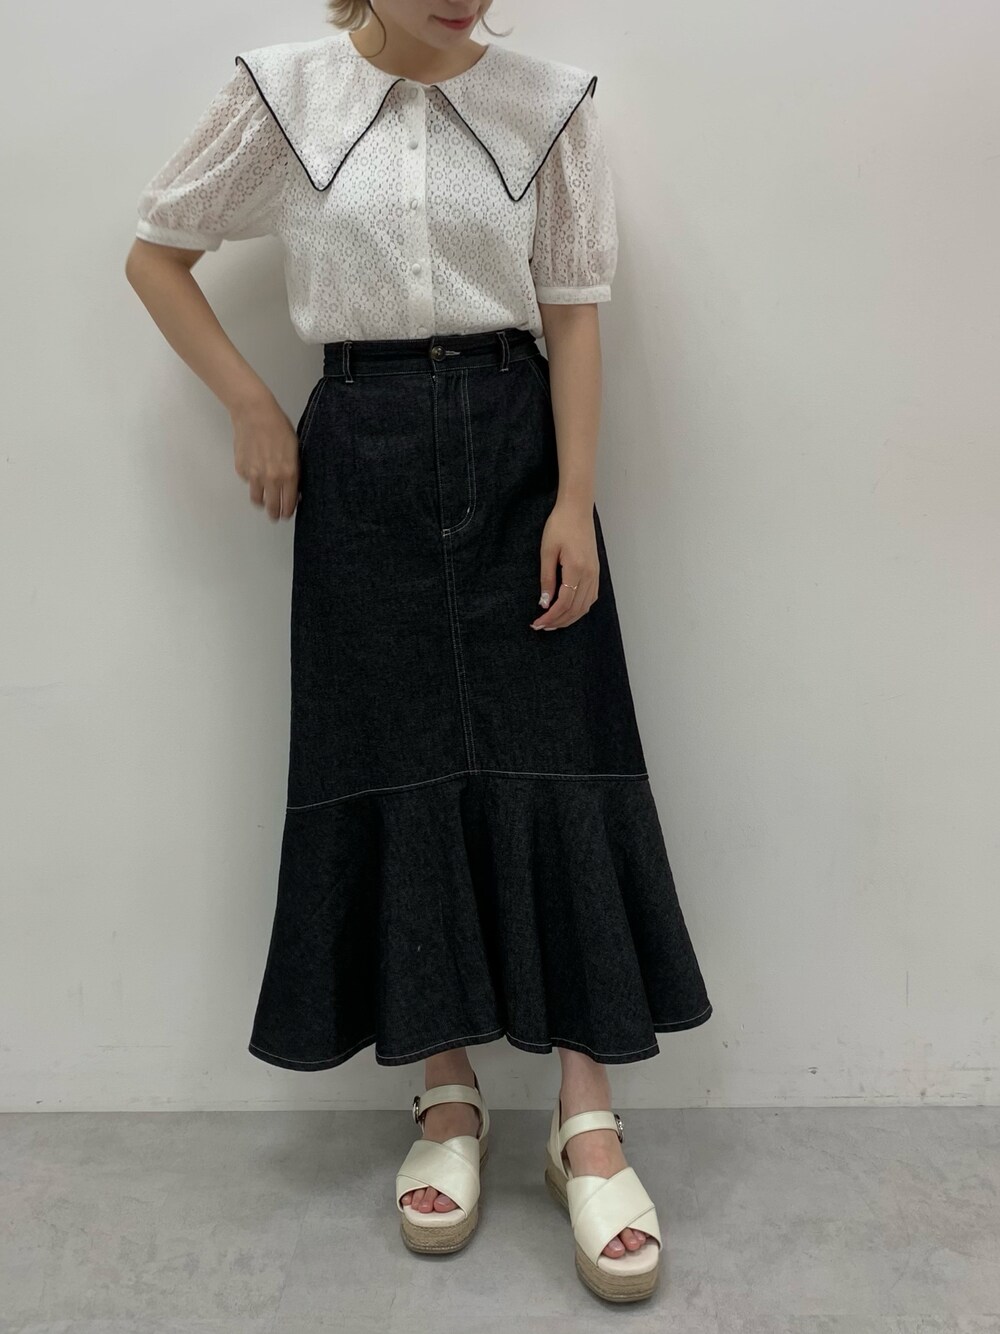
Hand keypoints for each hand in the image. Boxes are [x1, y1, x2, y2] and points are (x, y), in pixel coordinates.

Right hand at [230, 394, 300, 520]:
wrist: (254, 413)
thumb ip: (294, 471)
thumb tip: (294, 487)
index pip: (289, 504)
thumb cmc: (278, 426)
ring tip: (265, 500)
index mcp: (288, 474)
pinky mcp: (241, 469)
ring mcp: (254, 476)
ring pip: (257, 499)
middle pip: (272, 507)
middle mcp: (271, 478)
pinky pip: (248, 482)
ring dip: (262, 502)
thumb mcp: (295, 449)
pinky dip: (252, 481)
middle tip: (276, 515)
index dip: (288, 511)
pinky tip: (256, 470)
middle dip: (275, 513)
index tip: (287, 514)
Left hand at [530, 498, 599, 629]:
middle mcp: (589, 575)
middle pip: (576, 609)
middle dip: (558, 622)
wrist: (577, 510)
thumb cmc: (560, 526)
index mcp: (576, 569)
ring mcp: (595, 574)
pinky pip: (590, 598)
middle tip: (541, 627)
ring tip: (553, 623)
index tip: (537, 623)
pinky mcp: (596, 572)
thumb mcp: (547, 552)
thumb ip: (547, 579)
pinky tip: (568, 612)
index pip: (564, 603)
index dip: (550, 617)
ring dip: (569, 618)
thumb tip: (544, 603)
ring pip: (585, 606)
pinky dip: (579, 609)